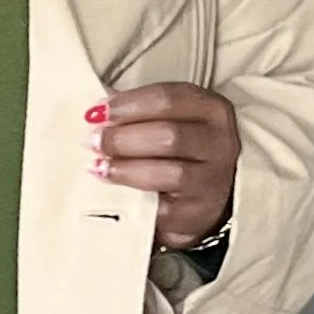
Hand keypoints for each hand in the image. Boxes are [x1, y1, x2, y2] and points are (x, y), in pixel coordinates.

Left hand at [90, 83, 238, 247]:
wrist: (206, 198)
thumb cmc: (182, 152)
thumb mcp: (172, 121)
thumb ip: (139, 113)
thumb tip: (97, 113)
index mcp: (212, 110)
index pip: (169, 99)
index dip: (128, 104)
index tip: (96, 112)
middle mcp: (219, 143)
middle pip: (169, 135)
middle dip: (123, 138)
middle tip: (94, 141)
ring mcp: (211, 181)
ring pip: (169, 172)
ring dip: (126, 168)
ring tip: (98, 166)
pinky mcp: (196, 214)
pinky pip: (162, 207)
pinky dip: (133, 197)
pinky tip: (112, 190)